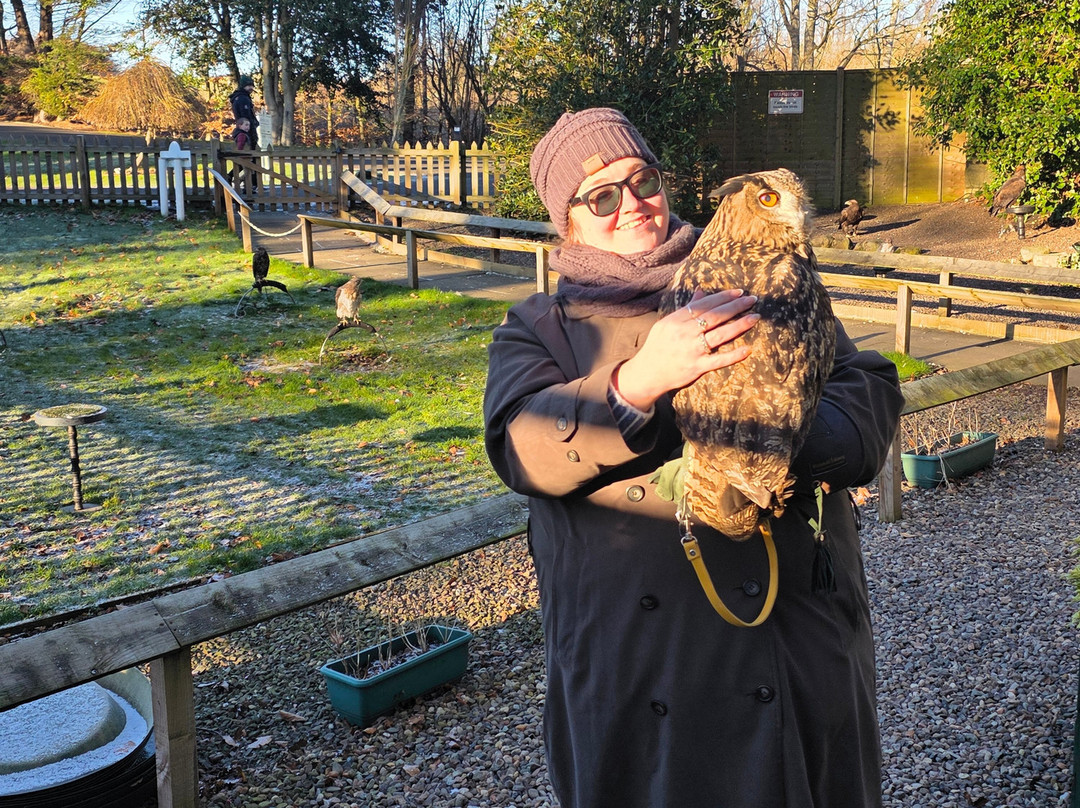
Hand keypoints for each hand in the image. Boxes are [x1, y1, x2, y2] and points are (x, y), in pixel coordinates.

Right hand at [613, 289, 758, 410]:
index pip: (704, 305)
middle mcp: (685, 333)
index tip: (739, 292)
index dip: (723, 297)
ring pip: (719, 335)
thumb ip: (685, 309)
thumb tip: (701, 292)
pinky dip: (733, 355)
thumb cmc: (658, 346)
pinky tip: (747, 349)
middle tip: (752, 299)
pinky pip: (718, 360)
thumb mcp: (667, 324)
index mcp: (677, 320)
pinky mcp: (697, 367)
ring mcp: (692, 351)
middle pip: (715, 316)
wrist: (647, 373)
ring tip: (755, 317)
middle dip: (736, 306)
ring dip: (739, 325)